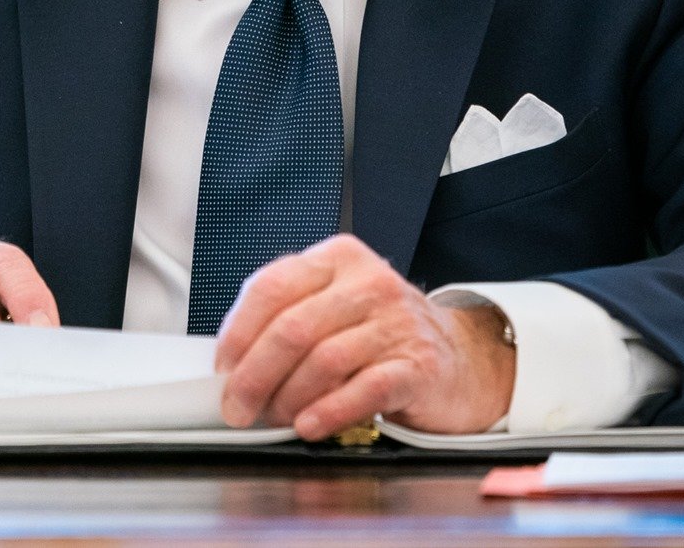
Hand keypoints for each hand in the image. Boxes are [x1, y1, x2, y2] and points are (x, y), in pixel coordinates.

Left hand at [213, 234, 513, 438]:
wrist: (462, 358)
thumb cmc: (383, 335)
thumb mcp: (336, 308)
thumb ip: (289, 321)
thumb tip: (232, 365)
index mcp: (337, 258)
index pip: (271, 286)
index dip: (237, 332)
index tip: (222, 368)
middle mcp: (368, 282)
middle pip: (293, 328)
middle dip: (254, 375)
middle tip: (237, 407)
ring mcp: (397, 321)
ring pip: (323, 360)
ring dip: (288, 398)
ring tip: (274, 418)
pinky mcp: (419, 364)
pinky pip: (364, 389)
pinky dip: (329, 412)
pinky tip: (309, 425)